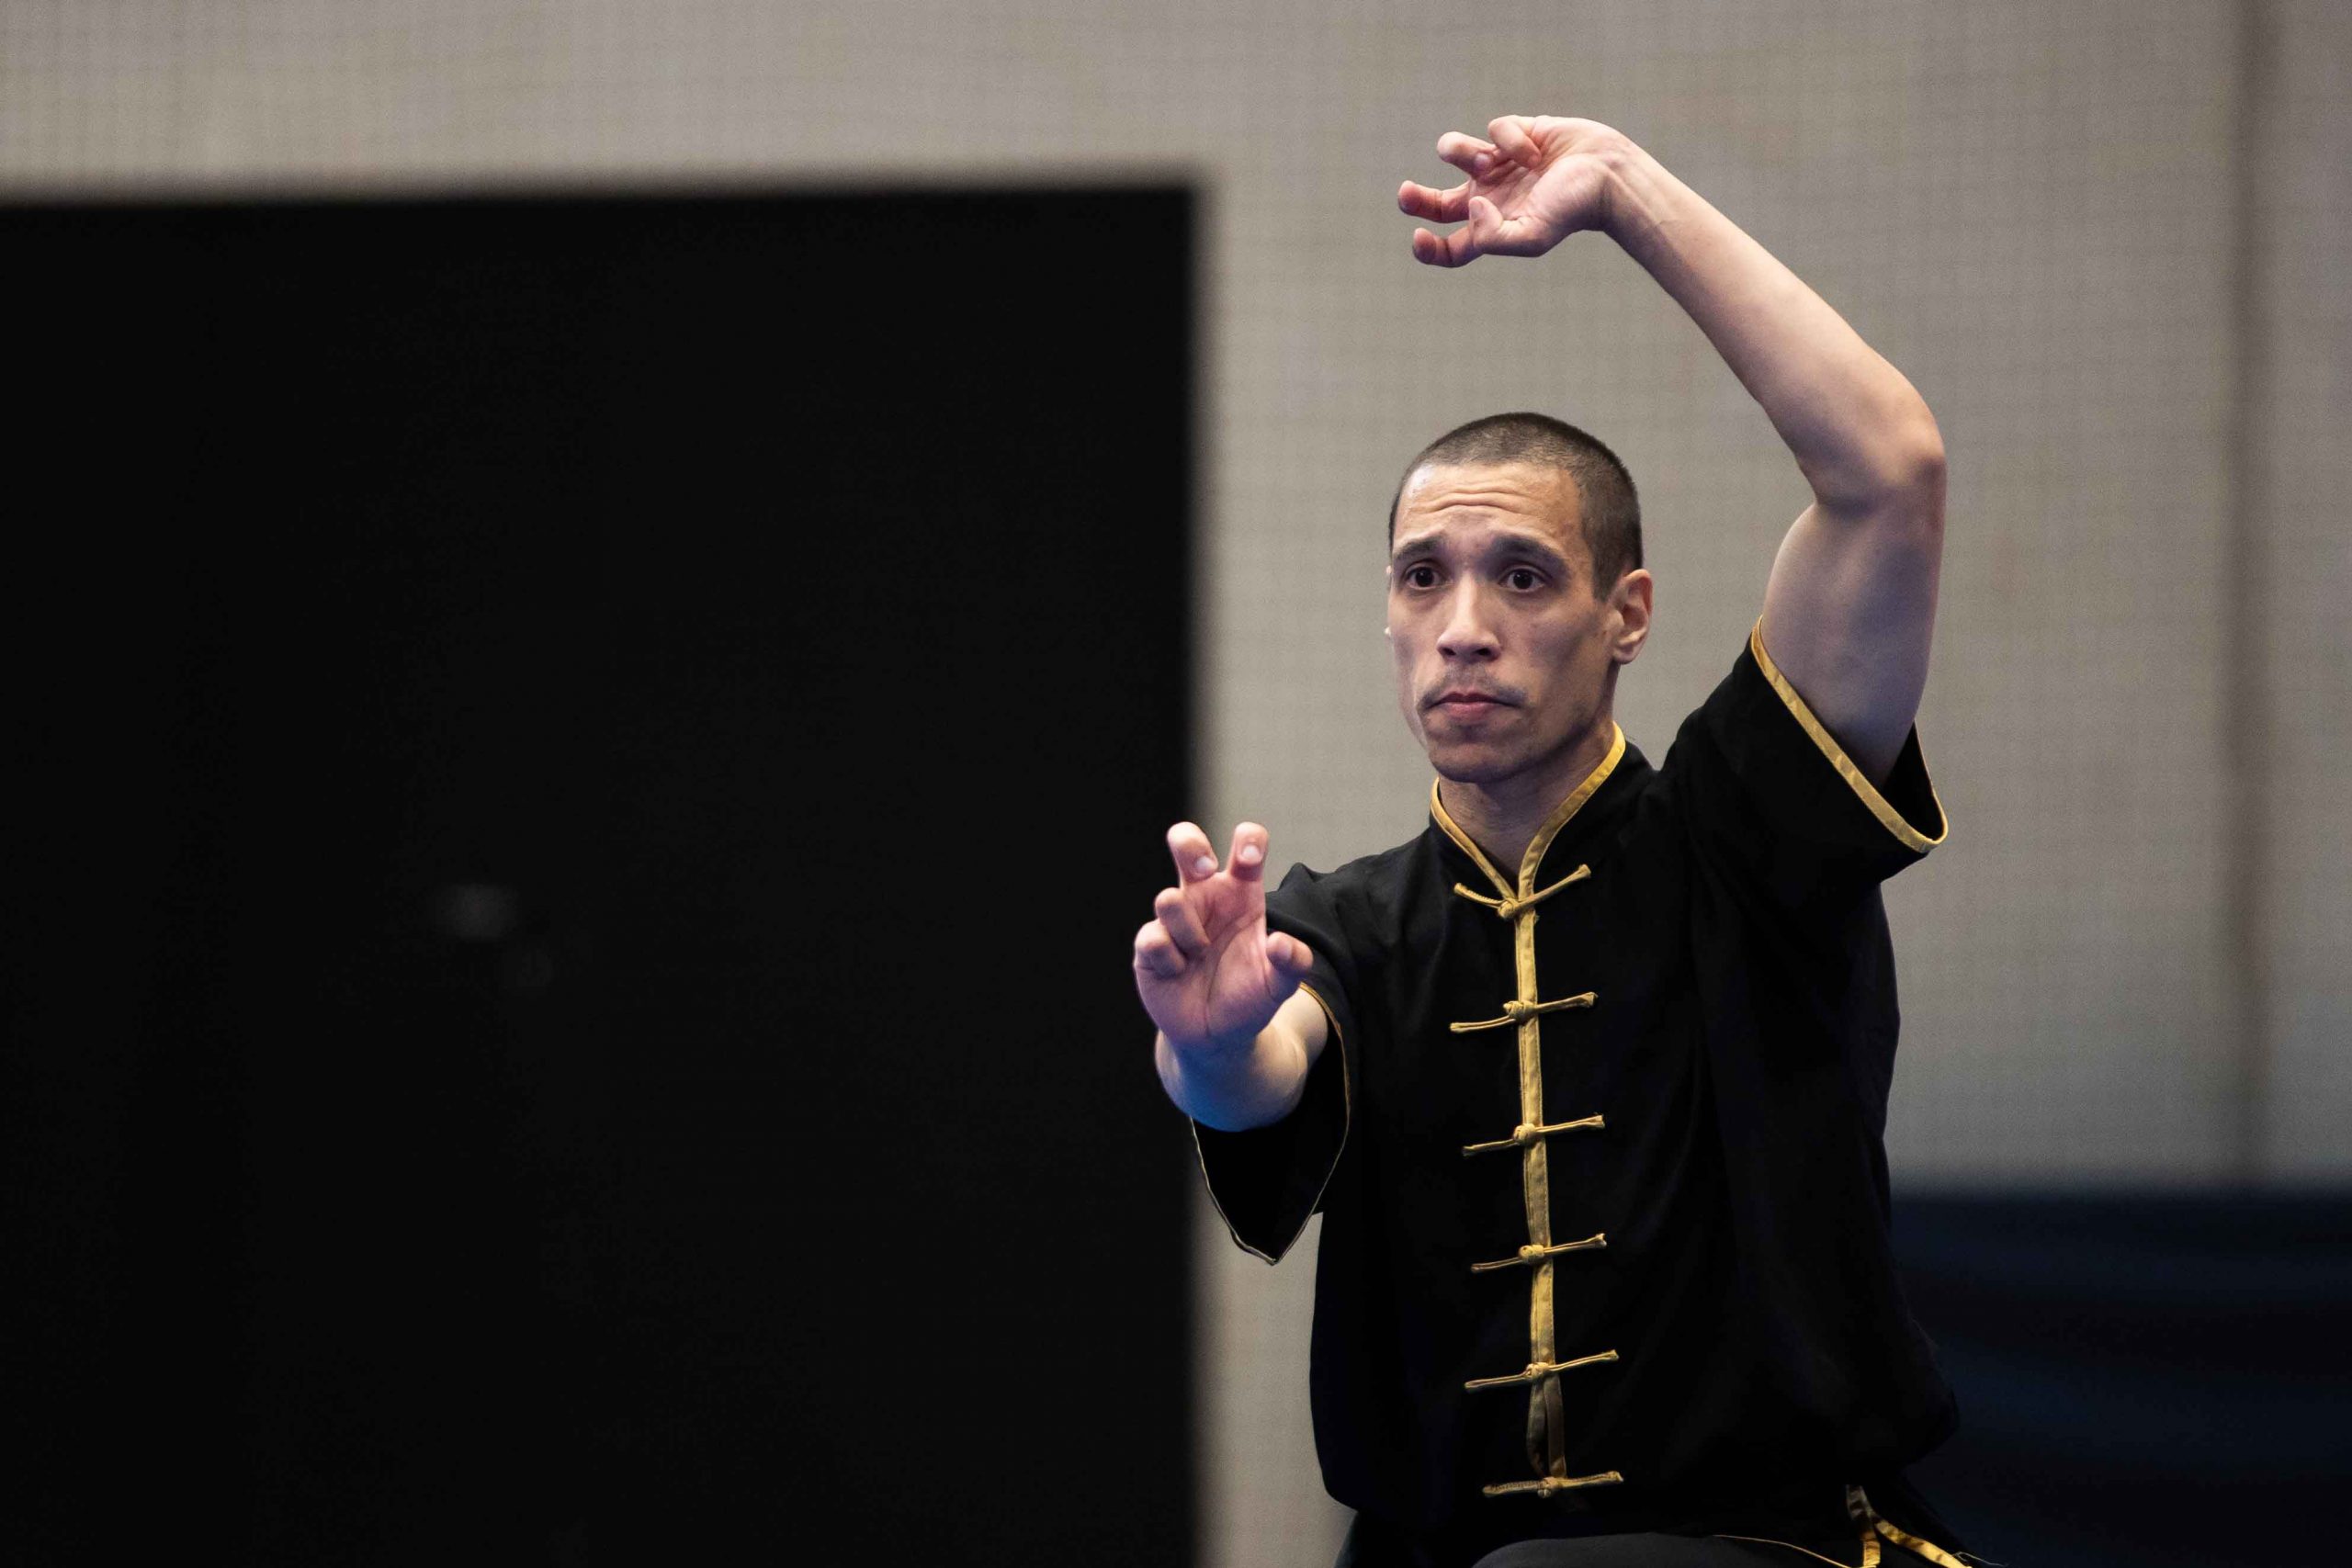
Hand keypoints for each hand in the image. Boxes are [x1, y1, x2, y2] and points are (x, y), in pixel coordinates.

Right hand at [1133, 821, 1316, 1055]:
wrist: (1217, 1036)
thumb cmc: (1249, 996)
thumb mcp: (1280, 984)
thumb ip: (1293, 964)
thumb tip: (1281, 943)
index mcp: (1240, 893)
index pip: (1246, 848)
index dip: (1248, 841)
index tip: (1249, 860)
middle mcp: (1205, 898)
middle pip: (1186, 844)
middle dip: (1189, 844)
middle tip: (1204, 869)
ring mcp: (1174, 920)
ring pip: (1168, 899)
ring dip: (1189, 931)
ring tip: (1200, 954)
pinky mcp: (1149, 946)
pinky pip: (1152, 938)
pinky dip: (1170, 959)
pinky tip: (1179, 972)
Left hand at [1397, 115, 1632, 267]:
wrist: (1606, 173)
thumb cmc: (1572, 210)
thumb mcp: (1532, 237)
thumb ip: (1491, 236)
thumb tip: (1469, 206)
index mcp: (1492, 227)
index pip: (1451, 247)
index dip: (1428, 249)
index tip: (1417, 238)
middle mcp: (1490, 196)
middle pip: (1437, 203)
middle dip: (1415, 199)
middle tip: (1404, 194)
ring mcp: (1500, 163)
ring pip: (1454, 151)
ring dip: (1461, 153)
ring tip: (1488, 161)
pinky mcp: (1514, 133)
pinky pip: (1493, 129)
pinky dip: (1510, 140)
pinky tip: (1534, 151)